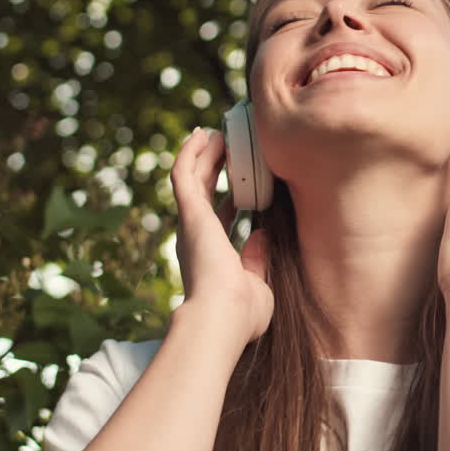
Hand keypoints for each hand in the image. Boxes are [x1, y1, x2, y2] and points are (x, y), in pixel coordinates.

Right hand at [169, 127, 273, 348]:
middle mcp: (196, 236)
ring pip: (191, 177)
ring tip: (214, 132)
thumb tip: (264, 234)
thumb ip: (258, 260)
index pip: (220, 219)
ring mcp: (190, 223)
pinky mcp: (189, 214)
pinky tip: (203, 135)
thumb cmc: (241, 314)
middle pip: (202, 191)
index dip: (230, 198)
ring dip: (202, 153)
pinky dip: (191, 153)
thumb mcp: (258, 285)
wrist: (221, 318)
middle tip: (225, 145)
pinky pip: (185, 174)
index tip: (241, 183)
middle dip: (213, 167)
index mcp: (212, 254)